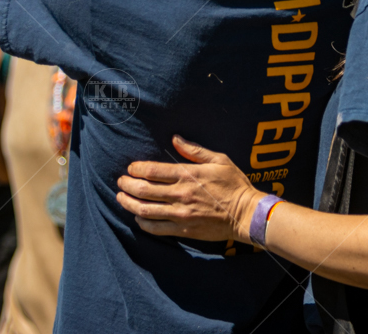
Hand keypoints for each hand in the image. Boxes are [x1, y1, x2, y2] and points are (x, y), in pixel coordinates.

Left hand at [115, 135, 263, 242]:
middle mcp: (180, 194)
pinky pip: (156, 228)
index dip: (136, 169)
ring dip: (129, 203)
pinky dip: (143, 222)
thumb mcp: (219, 160)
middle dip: (126, 185)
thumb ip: (195, 150)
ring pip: (145, 210)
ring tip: (121, 198)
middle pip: (143, 190)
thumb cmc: (234, 184)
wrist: (246, 214)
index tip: (130, 168)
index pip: (152, 170)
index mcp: (187, 174)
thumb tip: (175, 138)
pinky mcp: (183, 230)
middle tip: (120, 182)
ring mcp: (180, 214)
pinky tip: (138, 217)